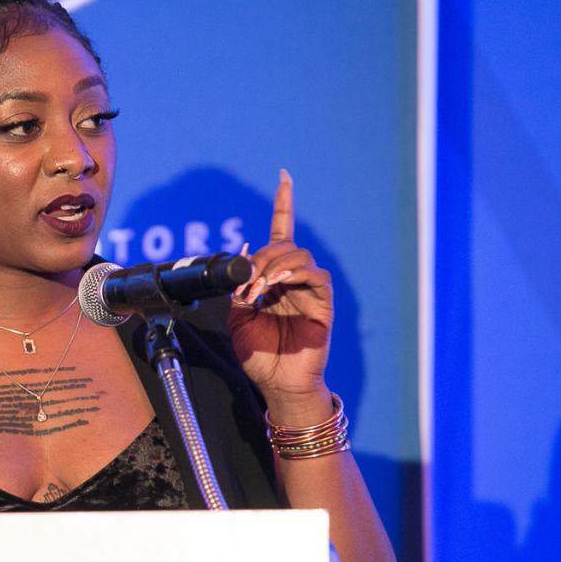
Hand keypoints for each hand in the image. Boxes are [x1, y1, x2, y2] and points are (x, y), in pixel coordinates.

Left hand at [228, 170, 333, 419]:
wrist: (276, 384)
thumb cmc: (259, 354)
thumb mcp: (237, 317)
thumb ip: (239, 286)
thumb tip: (244, 255)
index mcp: (274, 279)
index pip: (280, 234)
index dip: (284, 205)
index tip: (284, 177)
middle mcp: (294, 280)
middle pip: (285, 245)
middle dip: (263, 257)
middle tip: (248, 283)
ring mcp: (309, 291)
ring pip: (300, 257)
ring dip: (275, 266)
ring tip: (260, 289)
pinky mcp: (323, 304)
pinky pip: (316, 277)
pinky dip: (295, 275)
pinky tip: (279, 285)